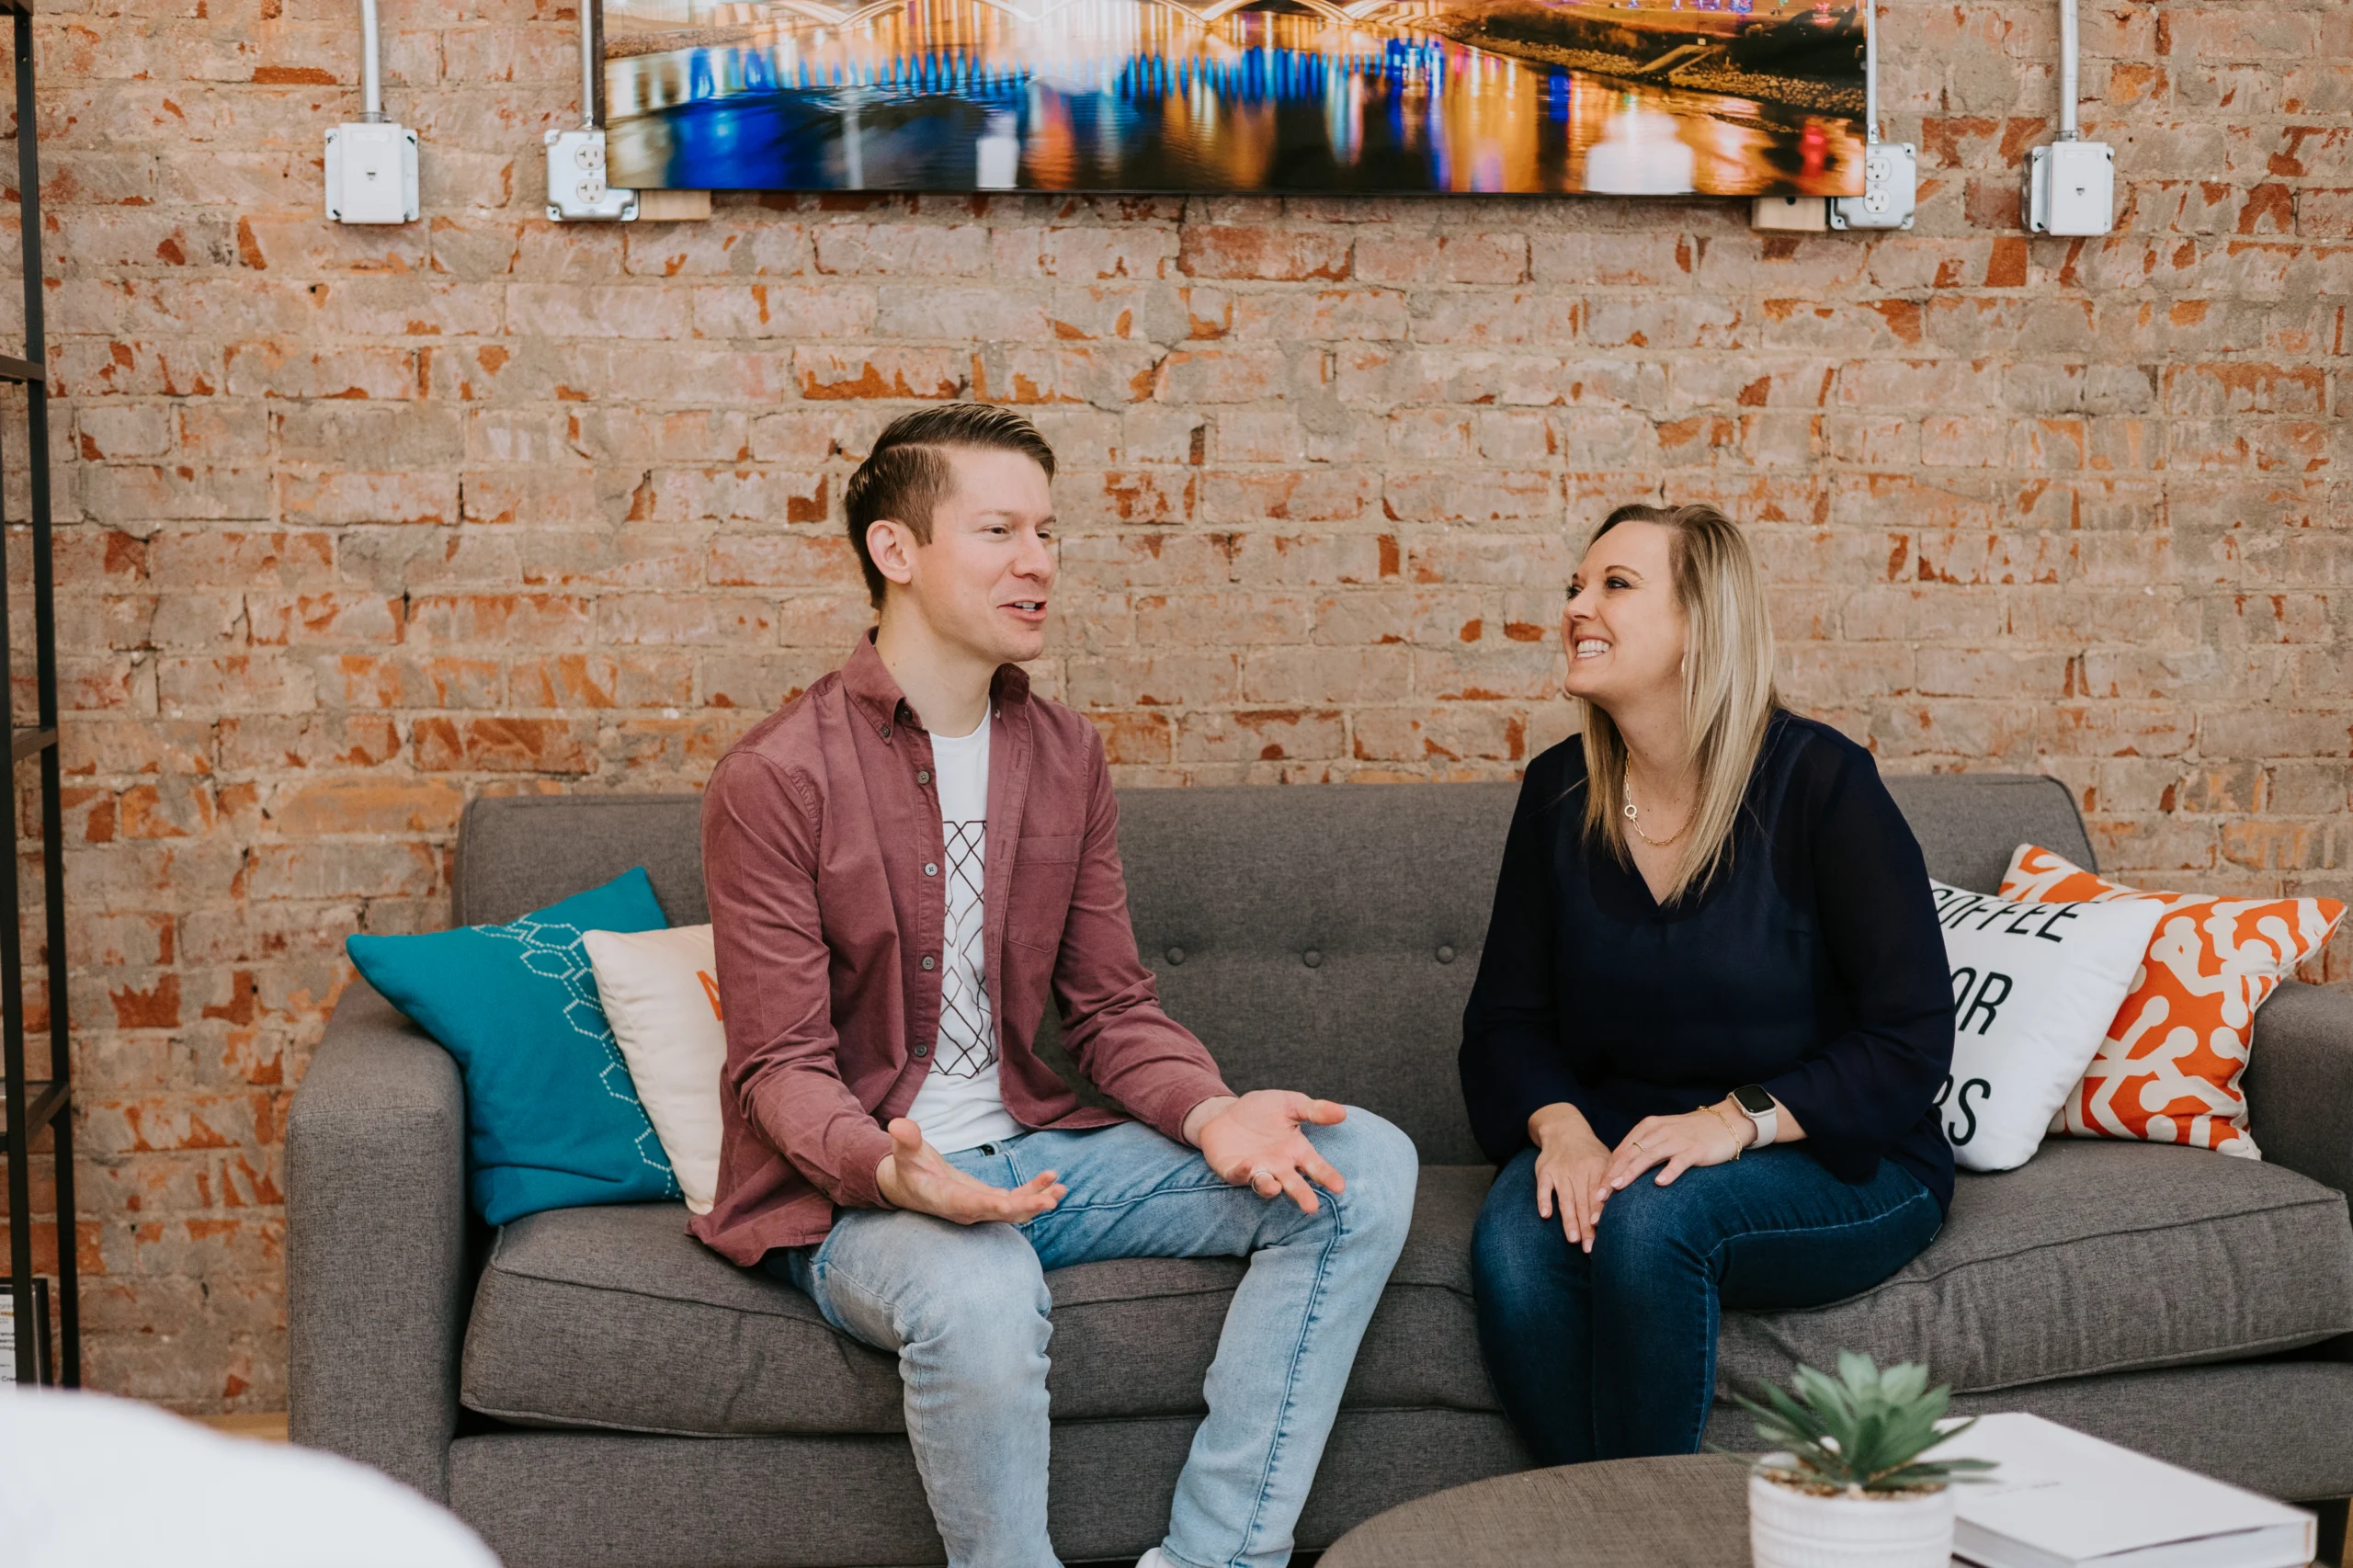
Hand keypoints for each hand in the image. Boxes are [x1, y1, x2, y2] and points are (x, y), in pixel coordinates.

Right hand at [874, 1118, 1065, 1224]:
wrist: (910, 1185)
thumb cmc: (907, 1168)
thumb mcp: (904, 1152)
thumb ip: (905, 1140)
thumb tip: (898, 1125)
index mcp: (946, 1200)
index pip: (970, 1206)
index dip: (990, 1207)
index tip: (1010, 1205)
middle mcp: (966, 1210)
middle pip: (1000, 1214)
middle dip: (1026, 1207)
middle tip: (1051, 1200)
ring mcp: (981, 1208)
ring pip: (1014, 1210)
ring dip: (1038, 1200)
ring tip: (1061, 1189)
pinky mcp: (990, 1202)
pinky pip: (1016, 1201)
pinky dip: (1034, 1191)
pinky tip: (1052, 1180)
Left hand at [1190, 1090, 1348, 1213]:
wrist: (1225, 1113)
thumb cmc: (1263, 1110)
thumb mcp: (1290, 1104)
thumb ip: (1314, 1110)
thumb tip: (1343, 1113)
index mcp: (1296, 1151)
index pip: (1316, 1167)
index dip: (1327, 1176)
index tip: (1339, 1187)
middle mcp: (1279, 1166)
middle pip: (1293, 1184)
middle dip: (1302, 1195)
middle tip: (1312, 1207)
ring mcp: (1257, 1170)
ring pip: (1266, 1185)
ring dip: (1270, 1188)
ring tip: (1275, 1188)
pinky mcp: (1234, 1171)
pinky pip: (1239, 1175)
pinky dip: (1243, 1171)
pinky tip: (1249, 1164)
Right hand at [1527, 1102, 1611, 1252]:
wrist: (1565, 1130)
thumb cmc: (1590, 1152)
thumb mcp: (1607, 1160)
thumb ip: (1613, 1182)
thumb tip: (1628, 1208)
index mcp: (1597, 1168)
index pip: (1599, 1196)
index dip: (1600, 1214)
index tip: (1603, 1233)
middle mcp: (1578, 1170)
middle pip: (1583, 1203)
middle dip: (1587, 1227)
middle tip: (1591, 1249)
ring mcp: (1560, 1171)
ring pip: (1565, 1199)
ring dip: (1569, 1220)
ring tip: (1574, 1240)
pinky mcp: (1544, 1171)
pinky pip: (1543, 1188)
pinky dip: (1543, 1201)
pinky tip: (1546, 1215)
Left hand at [1601, 1102, 1751, 1193]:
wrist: (1725, 1122)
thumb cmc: (1690, 1134)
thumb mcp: (1663, 1137)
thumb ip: (1644, 1150)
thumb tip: (1621, 1171)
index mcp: (1647, 1128)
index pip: (1621, 1151)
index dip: (1606, 1170)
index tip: (1595, 1191)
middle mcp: (1658, 1131)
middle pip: (1629, 1154)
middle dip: (1611, 1175)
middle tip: (1598, 1196)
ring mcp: (1677, 1140)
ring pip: (1648, 1156)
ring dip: (1631, 1172)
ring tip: (1617, 1187)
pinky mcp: (1695, 1149)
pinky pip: (1679, 1161)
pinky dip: (1669, 1171)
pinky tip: (1659, 1183)